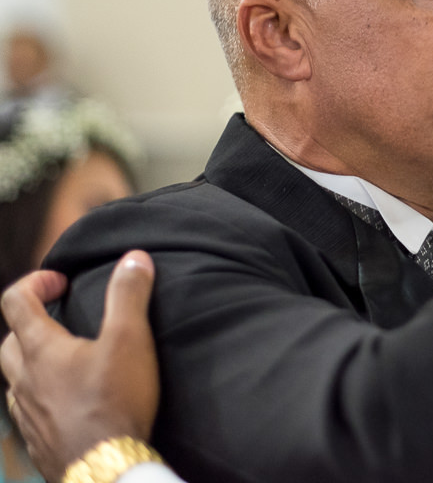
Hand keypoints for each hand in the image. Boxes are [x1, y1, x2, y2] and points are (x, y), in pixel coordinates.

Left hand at [1, 251, 160, 481]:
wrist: (105, 469)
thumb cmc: (115, 401)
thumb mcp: (131, 339)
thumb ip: (129, 295)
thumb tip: (133, 258)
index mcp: (40, 349)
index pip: (15, 302)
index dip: (35, 282)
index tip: (62, 282)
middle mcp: (24, 379)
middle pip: (10, 341)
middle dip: (31, 323)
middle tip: (62, 319)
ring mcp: (27, 413)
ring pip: (15, 378)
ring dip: (33, 362)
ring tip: (67, 360)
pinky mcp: (36, 440)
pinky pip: (27, 410)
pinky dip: (41, 395)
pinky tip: (67, 402)